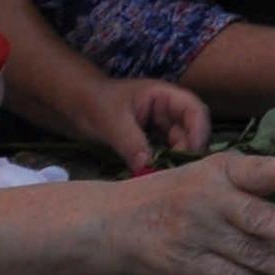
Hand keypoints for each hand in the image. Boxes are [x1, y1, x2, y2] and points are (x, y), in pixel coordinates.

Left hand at [67, 76, 210, 174]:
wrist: (75, 104)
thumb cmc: (94, 102)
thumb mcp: (112, 121)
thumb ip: (131, 143)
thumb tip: (147, 168)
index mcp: (165, 96)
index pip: (195, 111)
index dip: (199, 132)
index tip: (190, 154)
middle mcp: (168, 111)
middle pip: (192, 131)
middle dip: (187, 151)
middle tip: (175, 173)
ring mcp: (161, 127)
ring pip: (179, 145)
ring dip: (175, 161)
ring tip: (164, 177)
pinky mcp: (151, 141)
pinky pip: (164, 154)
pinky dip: (162, 164)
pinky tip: (154, 176)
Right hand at [95, 152, 274, 274]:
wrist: (112, 223)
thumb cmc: (174, 195)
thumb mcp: (206, 174)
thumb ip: (250, 183)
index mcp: (220, 171)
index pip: (253, 170)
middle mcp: (210, 201)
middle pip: (258, 219)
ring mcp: (198, 236)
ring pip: (253, 255)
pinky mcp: (189, 266)